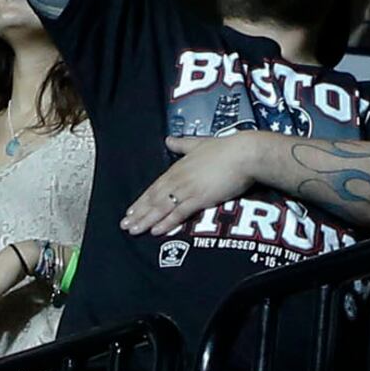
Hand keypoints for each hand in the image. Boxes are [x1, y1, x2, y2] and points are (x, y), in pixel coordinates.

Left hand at [122, 131, 267, 235]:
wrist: (245, 154)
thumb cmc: (226, 148)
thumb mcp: (200, 143)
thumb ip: (183, 144)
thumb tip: (168, 139)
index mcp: (178, 167)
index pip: (155, 187)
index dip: (142, 200)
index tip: (130, 211)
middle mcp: (179, 179)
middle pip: (154, 198)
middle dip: (138, 213)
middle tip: (125, 226)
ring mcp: (188, 189)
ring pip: (161, 207)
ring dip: (146, 220)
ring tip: (133, 231)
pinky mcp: (200, 197)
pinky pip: (179, 212)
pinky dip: (166, 222)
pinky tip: (156, 231)